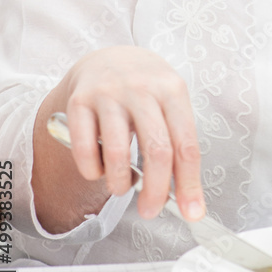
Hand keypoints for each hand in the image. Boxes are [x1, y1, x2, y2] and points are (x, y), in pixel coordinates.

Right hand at [60, 46, 203, 222]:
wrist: (108, 57)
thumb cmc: (146, 90)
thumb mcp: (169, 105)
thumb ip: (177, 145)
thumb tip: (187, 199)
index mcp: (172, 89)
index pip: (186, 144)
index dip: (189, 183)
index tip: (191, 213)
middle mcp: (142, 87)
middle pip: (157, 150)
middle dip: (156, 192)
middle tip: (150, 211)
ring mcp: (109, 92)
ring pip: (118, 153)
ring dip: (120, 184)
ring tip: (122, 187)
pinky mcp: (80, 100)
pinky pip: (85, 149)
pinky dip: (92, 171)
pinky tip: (98, 169)